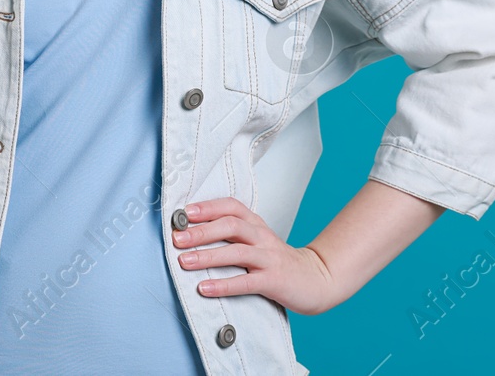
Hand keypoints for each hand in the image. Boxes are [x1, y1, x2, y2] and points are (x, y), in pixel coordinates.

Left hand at [170, 198, 340, 315]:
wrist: (317, 279)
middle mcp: (262, 237)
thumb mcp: (258, 241)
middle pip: (231, 225)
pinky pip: (246, 282)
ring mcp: (269, 258)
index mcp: (257, 225)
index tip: (184, 213)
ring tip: (184, 261)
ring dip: (208, 255)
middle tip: (177, 238)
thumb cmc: (279, 262)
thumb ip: (233, 236)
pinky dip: (224, 284)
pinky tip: (205, 288)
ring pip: (237, 252)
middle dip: (201, 231)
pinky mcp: (274, 280)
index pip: (231, 207)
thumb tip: (193, 235)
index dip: (208, 207)